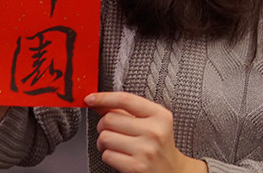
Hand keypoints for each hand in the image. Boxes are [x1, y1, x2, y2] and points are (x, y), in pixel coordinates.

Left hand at [86, 92, 207, 172]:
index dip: (104, 97)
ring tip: (115, 144)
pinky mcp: (136, 166)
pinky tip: (120, 155)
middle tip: (111, 130)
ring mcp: (145, 150)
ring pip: (105, 137)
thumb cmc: (158, 145)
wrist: (172, 171)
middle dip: (103, 125)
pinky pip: (107, 155)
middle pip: (110, 119)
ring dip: (104, 142)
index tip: (90, 98)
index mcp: (159, 115)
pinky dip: (108, 155)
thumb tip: (98, 101)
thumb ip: (126, 111)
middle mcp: (154, 131)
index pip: (126, 100)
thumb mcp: (151, 122)